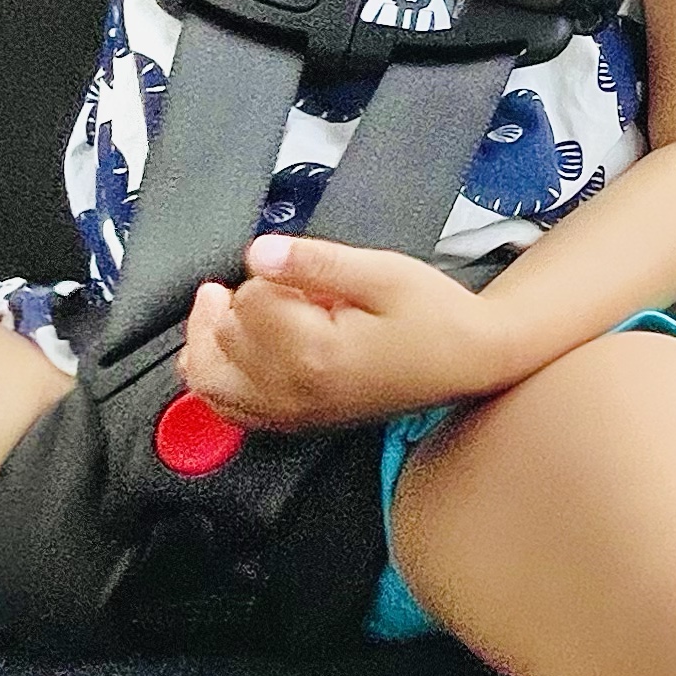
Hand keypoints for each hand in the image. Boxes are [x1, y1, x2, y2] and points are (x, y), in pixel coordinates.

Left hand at [177, 237, 502, 431]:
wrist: (471, 362)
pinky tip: (223, 353)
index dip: (270, 273)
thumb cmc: (435, 314)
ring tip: (219, 305)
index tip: (308, 271)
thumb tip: (258, 254)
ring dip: (205, 339)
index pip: (250, 301)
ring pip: (209, 380)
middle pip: (221, 338)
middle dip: (239, 301)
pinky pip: (229, 408)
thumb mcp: (383, 273)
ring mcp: (291, 414)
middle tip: (279, 282)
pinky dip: (214, 379)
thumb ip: (316, 263)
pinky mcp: (295, 422)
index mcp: (314, 354)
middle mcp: (293, 393)